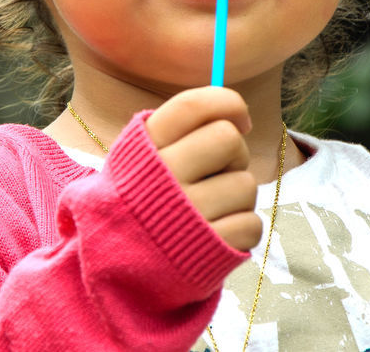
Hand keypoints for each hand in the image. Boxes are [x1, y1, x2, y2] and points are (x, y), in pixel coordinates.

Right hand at [145, 87, 260, 251]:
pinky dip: (241, 229)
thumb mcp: (138, 158)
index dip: (229, 104)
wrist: (118, 265)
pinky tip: (216, 233)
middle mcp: (164, 176)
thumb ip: (178, 128)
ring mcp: (187, 214)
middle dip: (234, 153)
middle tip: (220, 170)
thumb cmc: (141, 200)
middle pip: (228, 138)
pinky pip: (251, 223)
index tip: (240, 120)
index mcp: (144, 147)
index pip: (194, 104)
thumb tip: (235, 110)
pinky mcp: (209, 249)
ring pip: (246, 184)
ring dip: (237, 196)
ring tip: (211, 208)